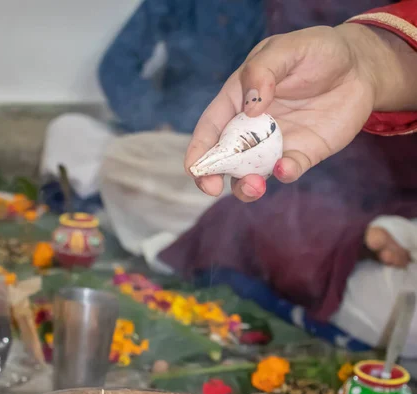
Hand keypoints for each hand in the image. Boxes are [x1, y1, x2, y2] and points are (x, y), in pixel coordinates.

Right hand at [185, 24, 411, 201]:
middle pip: (223, 159)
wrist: (359, 68)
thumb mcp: (287, 48)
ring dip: (245, 186)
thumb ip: (263, 71)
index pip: (210, 128)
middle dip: (212, 177)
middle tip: (212, 187)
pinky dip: (283, 174)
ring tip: (253, 186)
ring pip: (250, 175)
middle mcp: (251, 129)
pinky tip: (286, 168)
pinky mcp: (300, 156)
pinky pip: (287, 171)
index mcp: (238, 100)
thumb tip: (250, 107)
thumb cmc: (317, 52)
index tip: (193, 167)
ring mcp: (275, 145)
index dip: (198, 150)